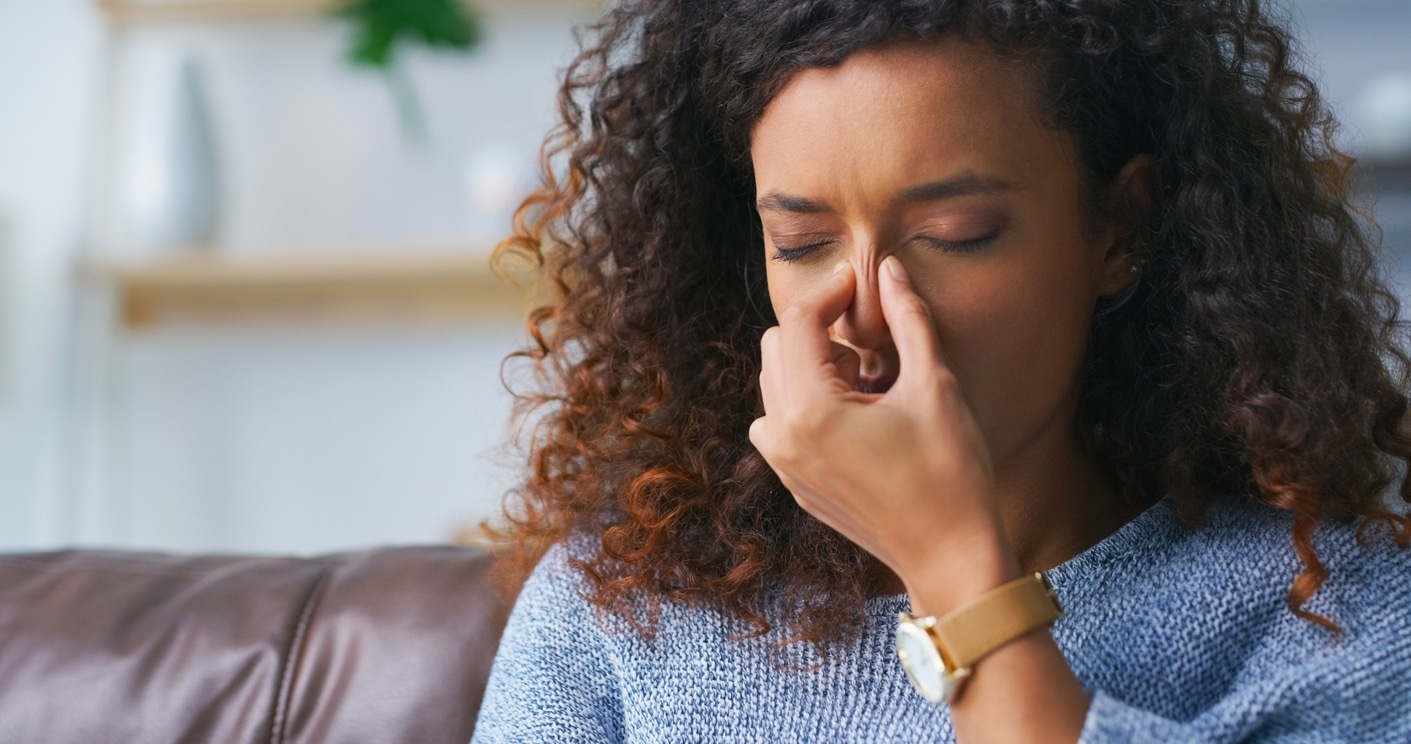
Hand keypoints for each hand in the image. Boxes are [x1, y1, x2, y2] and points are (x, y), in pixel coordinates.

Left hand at [749, 257, 1016, 610]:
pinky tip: (862, 417)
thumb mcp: (935, 386)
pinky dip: (811, 403)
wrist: (951, 557)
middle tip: (876, 345)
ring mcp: (783, 464)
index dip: (832, 292)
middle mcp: (782, 437)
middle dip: (820, 333)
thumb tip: (891, 269)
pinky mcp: (794, 483)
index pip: (799, 321)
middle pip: (777, 346)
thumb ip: (908, 319)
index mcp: (810, 411)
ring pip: (776, 382)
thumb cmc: (951, 473)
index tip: (864, 286)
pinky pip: (783, 421)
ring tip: (872, 385)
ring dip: (815, 368)